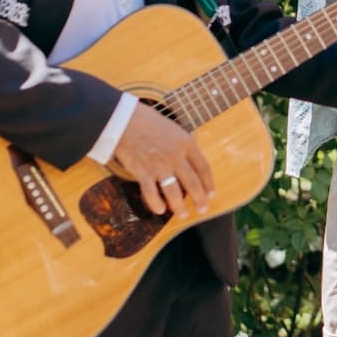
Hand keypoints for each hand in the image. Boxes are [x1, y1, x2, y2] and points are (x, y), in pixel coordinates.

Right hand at [111, 101, 214, 219]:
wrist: (125, 121)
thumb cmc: (150, 123)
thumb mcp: (175, 131)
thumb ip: (184, 148)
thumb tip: (191, 165)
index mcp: (187, 144)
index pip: (204, 168)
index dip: (209, 184)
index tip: (211, 195)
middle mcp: (176, 157)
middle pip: (193, 183)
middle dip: (199, 199)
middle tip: (202, 210)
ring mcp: (160, 166)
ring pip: (174, 192)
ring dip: (179, 206)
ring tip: (183, 215)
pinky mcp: (143, 172)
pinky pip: (151, 193)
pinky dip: (156, 203)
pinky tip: (160, 210)